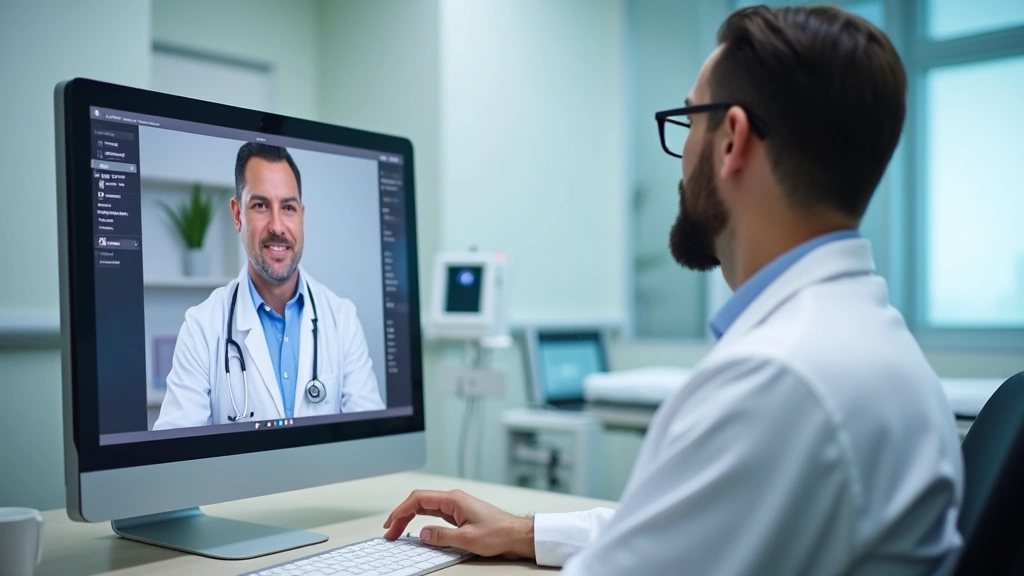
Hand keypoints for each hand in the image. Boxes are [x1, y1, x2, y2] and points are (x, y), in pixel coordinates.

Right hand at [382, 489, 534, 558]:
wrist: (516, 534)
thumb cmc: (498, 533)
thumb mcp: (467, 539)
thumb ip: (441, 536)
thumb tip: (422, 534)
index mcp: (453, 499)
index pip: (419, 499)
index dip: (401, 510)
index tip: (391, 523)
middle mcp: (453, 499)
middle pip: (419, 502)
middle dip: (401, 515)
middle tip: (390, 532)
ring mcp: (456, 506)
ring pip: (425, 508)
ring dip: (410, 518)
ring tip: (398, 531)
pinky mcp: (459, 514)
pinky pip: (434, 515)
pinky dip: (421, 521)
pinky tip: (416, 530)